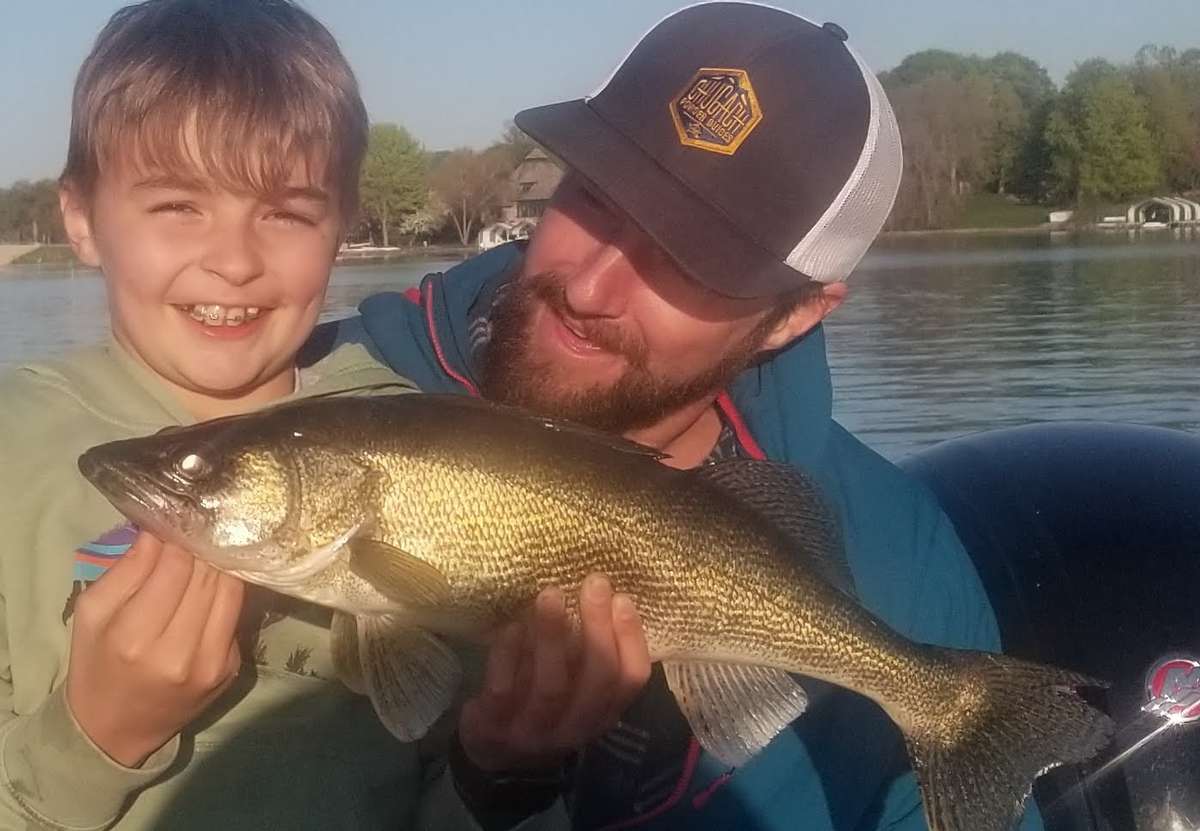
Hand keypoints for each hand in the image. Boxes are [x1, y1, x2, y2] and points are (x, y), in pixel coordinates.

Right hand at [66, 532, 244, 767]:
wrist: (115, 731)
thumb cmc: (97, 665)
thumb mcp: (91, 615)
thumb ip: (125, 571)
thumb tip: (158, 531)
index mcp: (135, 638)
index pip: (176, 567)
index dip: (177, 540)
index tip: (173, 528)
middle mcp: (179, 653)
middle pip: (208, 576)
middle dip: (200, 551)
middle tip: (193, 535)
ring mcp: (212, 663)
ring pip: (231, 590)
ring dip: (219, 568)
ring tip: (204, 557)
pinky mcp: (231, 668)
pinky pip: (236, 614)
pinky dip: (226, 595)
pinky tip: (210, 589)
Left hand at [458, 574, 651, 771]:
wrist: (493, 753)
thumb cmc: (542, 703)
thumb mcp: (573, 686)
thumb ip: (587, 652)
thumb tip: (598, 594)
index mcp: (602, 713)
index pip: (631, 680)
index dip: (631, 638)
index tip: (622, 598)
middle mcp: (575, 728)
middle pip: (597, 679)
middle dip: (598, 627)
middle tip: (594, 584)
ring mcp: (534, 732)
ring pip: (552, 686)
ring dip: (553, 636)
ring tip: (551, 595)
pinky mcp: (495, 728)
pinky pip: (505, 689)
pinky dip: (510, 654)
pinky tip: (512, 626)